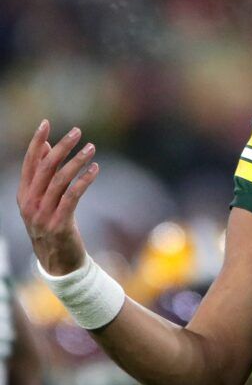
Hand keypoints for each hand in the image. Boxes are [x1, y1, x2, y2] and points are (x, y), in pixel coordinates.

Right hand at [17, 120, 98, 275]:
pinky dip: (84, 181)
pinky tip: (95, 169)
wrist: (58, 261)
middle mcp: (29, 204)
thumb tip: (44, 146)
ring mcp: (42, 215)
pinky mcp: (59, 224)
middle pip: (45, 168)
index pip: (29, 163)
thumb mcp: (44, 199)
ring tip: (91, 148)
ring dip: (76, 161)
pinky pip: (72, 197)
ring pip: (59, 181)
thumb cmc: (54, 225)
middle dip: (61, 147)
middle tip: (78, 132)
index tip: (46, 123)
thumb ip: (44, 175)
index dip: (36, 142)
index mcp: (24, 195)